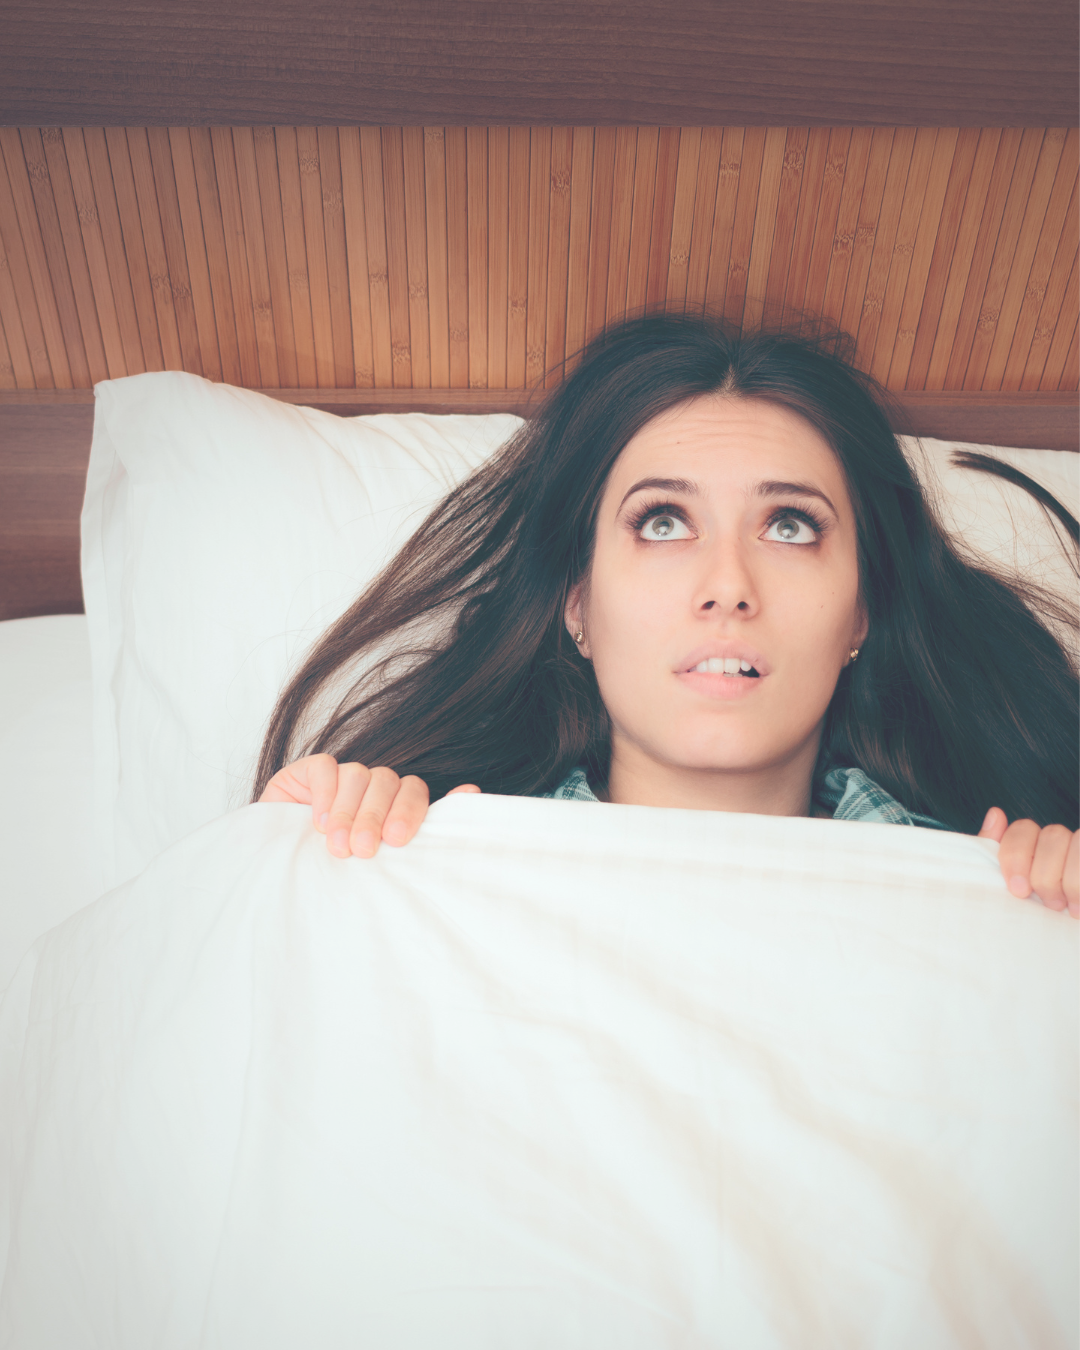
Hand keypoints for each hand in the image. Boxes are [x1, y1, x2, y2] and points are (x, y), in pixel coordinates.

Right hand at [258, 753, 480, 857]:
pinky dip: (325, 794)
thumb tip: (472, 791)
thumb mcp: (381, 864)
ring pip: (359, 775)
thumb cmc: (335, 876)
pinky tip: (317, 822)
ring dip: (349, 812)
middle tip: (365, 850)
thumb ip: (422, 833)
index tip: (399, 841)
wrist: (278, 878)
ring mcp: (341, 777)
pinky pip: (326, 769)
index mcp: (395, 806)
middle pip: (389, 783)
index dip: (410, 812)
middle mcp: (372, 788)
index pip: (414, 792)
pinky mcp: (309, 771)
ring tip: (337, 845)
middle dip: (377, 817)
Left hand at [978, 808, 1078, 917]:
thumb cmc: (1037, 927)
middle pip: (1053, 834)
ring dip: (1074, 880)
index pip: (1024, 829)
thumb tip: (996, 813)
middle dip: (1046, 874)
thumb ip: (1002, 858)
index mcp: (1039, 850)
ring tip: (1073, 909)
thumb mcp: (1010, 896)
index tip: (1017, 890)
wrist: (1072, 961)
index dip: (1016, 854)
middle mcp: (1067, 848)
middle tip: (1050, 905)